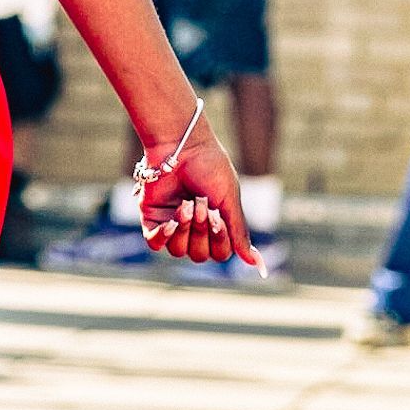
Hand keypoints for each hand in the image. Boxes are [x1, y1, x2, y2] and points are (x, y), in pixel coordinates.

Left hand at [136, 122, 261, 270]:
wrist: (182, 144)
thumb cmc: (210, 167)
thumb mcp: (229, 200)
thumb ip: (239, 232)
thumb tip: (257, 265)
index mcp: (214, 224)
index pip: (219, 254)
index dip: (220, 240)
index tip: (218, 217)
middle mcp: (193, 228)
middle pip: (199, 255)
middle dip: (201, 231)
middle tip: (201, 205)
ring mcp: (171, 223)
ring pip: (177, 251)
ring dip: (185, 230)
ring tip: (186, 204)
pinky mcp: (151, 217)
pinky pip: (154, 243)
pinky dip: (163, 236)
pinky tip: (171, 222)